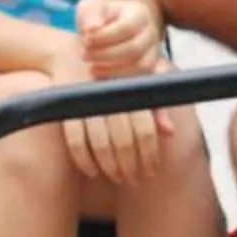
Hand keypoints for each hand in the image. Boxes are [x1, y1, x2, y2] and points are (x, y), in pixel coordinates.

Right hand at [42, 38, 165, 186]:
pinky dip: (83, 160)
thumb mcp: (137, 83)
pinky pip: (75, 141)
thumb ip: (155, 105)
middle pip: (125, 142)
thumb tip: (170, 131)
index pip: (146, 130)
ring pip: (101, 144)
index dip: (150, 155)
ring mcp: (88, 101)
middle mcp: (112, 94)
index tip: (151, 171)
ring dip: (110, 168)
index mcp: (132, 88)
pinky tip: (92, 171)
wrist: (70, 55)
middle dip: (130, 167)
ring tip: (117, 178)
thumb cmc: (111, 73)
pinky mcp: (67, 107)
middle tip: (134, 180)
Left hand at [75, 0, 159, 78]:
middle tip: (86, 55)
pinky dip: (126, 81)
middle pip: (134, 49)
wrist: (108, 31)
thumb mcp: (90, 9)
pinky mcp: (152, 70)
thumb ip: (89, 15)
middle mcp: (151, 33)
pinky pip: (145, 79)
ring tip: (93, 69)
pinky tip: (106, 79)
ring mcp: (154, 53)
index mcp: (139, 14)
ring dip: (113, 71)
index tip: (85, 41)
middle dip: (105, 55)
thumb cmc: (100, 19)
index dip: (104, 37)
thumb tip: (91, 29)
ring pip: (141, 67)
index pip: (126, 27)